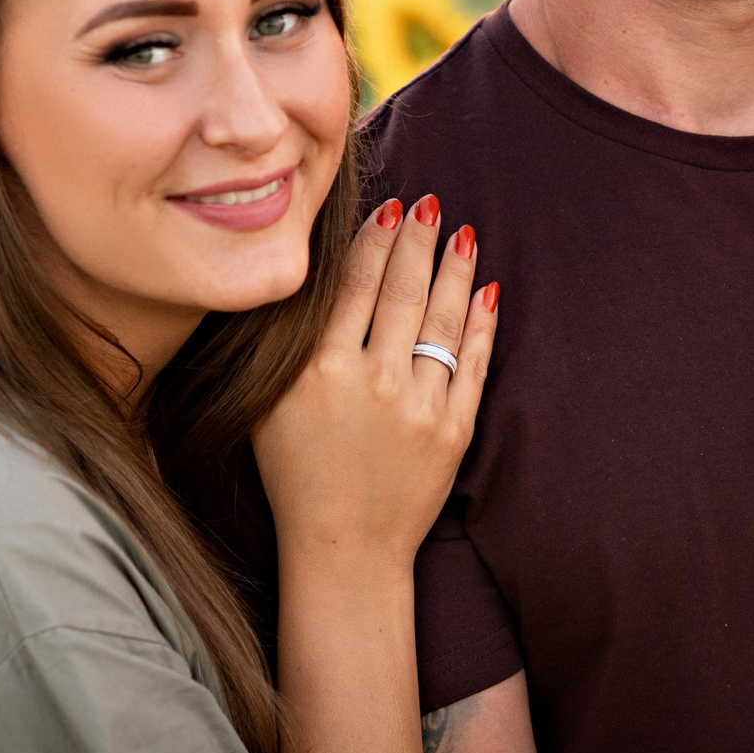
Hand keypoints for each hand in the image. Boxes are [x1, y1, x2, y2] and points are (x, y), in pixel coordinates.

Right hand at [252, 194, 497, 577]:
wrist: (344, 550)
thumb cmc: (296, 474)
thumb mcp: (268, 405)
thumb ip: (284, 345)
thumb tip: (304, 278)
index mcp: (318, 370)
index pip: (353, 286)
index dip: (374, 241)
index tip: (389, 208)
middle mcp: (372, 381)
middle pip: (402, 291)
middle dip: (418, 241)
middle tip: (431, 202)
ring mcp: (418, 405)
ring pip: (442, 319)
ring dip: (454, 270)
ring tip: (462, 233)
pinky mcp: (454, 429)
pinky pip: (472, 362)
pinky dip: (480, 323)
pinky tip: (485, 291)